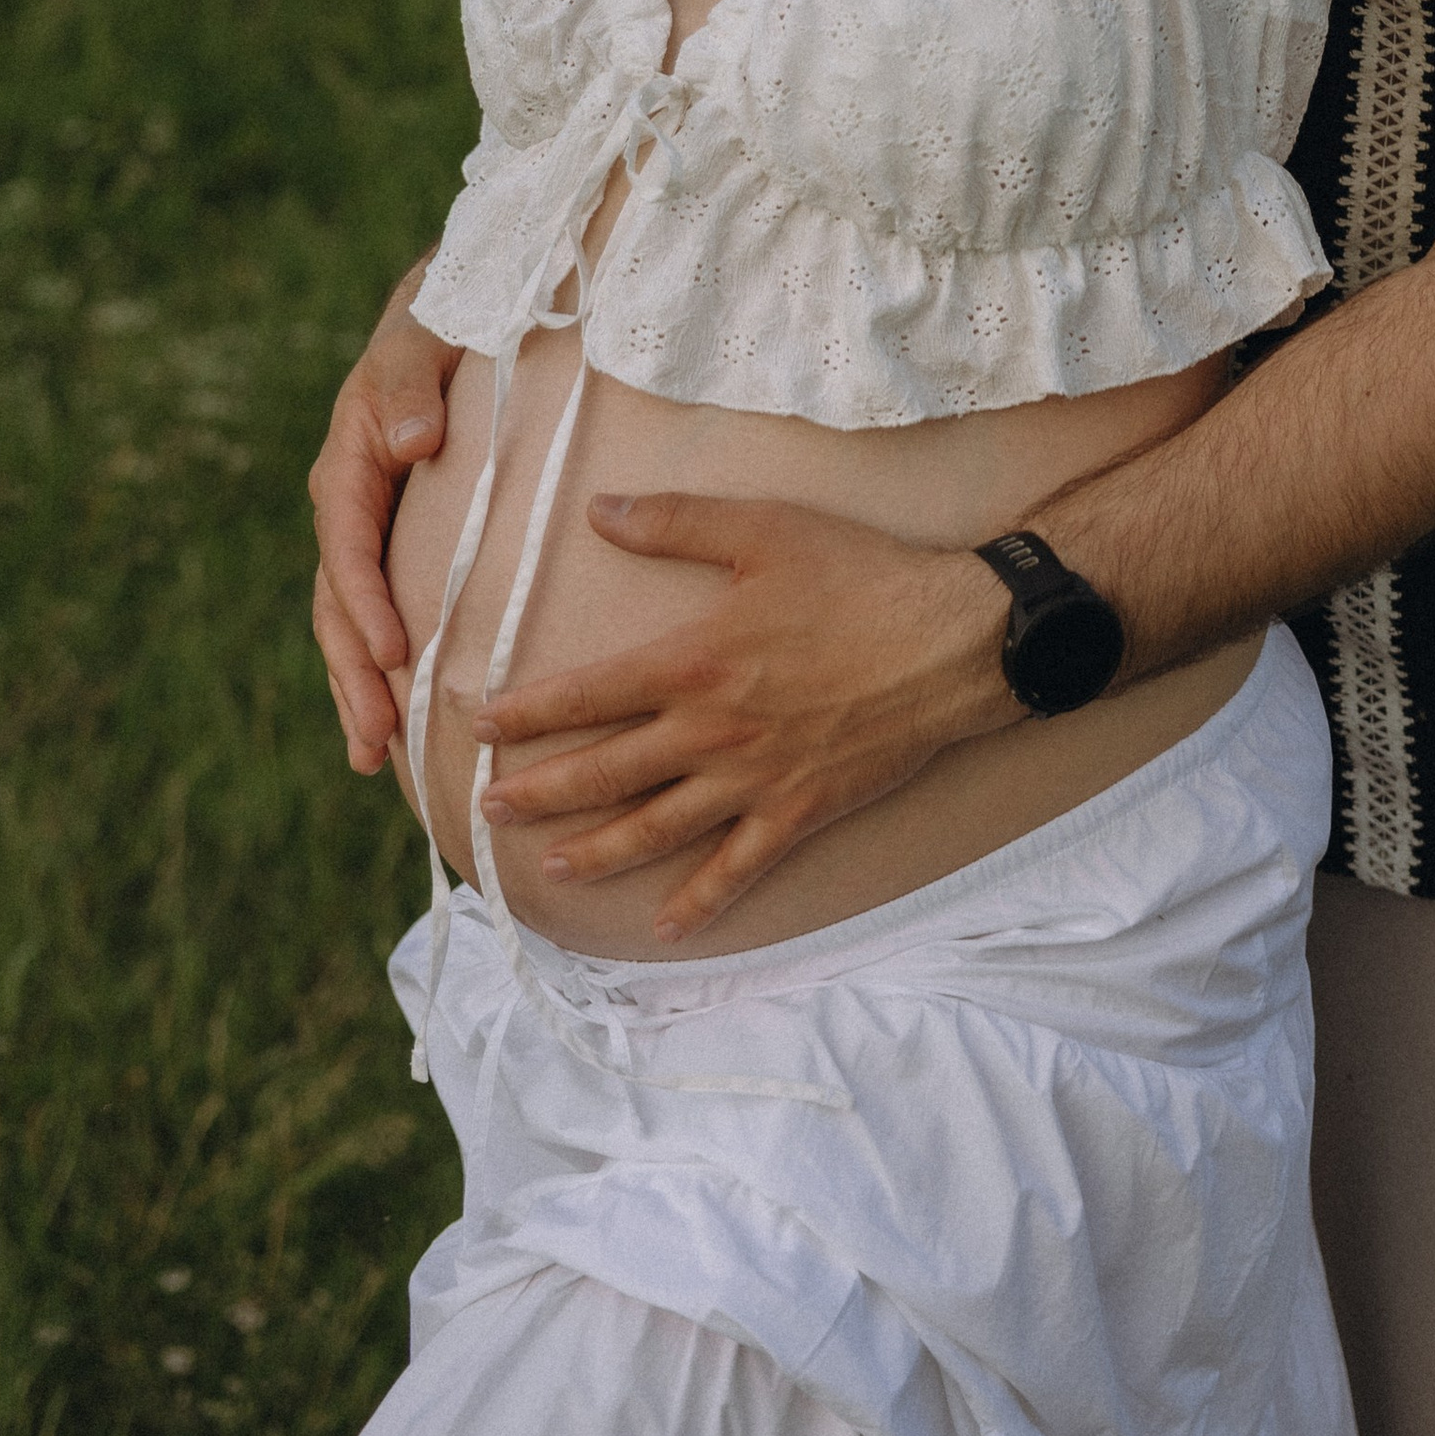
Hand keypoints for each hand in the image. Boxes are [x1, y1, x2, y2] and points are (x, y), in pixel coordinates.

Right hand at [307, 265, 458, 775]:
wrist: (442, 324)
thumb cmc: (437, 332)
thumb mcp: (421, 344)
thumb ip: (413, 387)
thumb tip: (417, 440)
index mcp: (348, 466)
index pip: (350, 547)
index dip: (366, 605)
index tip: (391, 654)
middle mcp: (344, 509)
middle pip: (337, 606)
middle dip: (352, 676)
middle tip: (374, 742)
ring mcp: (363, 535)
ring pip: (348, 625)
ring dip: (357, 690)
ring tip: (372, 758)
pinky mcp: (388, 551)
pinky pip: (374, 618)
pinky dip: (376, 672)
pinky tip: (393, 727)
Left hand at [472, 494, 1021, 941]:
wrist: (954, 641)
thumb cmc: (860, 577)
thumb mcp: (763, 529)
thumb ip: (674, 522)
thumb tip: (597, 510)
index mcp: (692, 662)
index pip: (586, 695)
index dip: (526, 713)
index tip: (480, 726)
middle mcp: (711, 731)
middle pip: (604, 772)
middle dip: (539, 792)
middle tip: (487, 809)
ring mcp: (754, 779)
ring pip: (655, 828)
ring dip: (595, 851)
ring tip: (547, 867)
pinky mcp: (800, 810)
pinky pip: (739, 866)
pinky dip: (701, 900)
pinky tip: (666, 925)